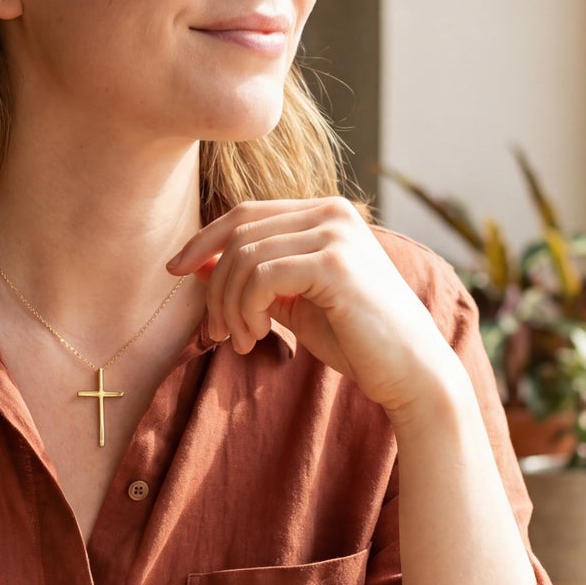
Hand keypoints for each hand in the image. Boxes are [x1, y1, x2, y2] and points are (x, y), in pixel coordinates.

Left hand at [166, 197, 452, 414]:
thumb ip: (252, 278)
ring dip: (229, 305)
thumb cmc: (354, 339)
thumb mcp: (292, 301)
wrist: (410, 372)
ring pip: (244, 257)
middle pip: (239, 234)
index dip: (204, 240)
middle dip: (214, 285)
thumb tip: (195, 263)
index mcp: (324, 213)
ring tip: (241, 340)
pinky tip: (259, 336)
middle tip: (214, 332)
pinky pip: (261, 277)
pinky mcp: (334, 263)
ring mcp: (335, 234)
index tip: (174, 270)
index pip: (245, 215)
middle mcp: (331, 212)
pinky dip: (246, 309)